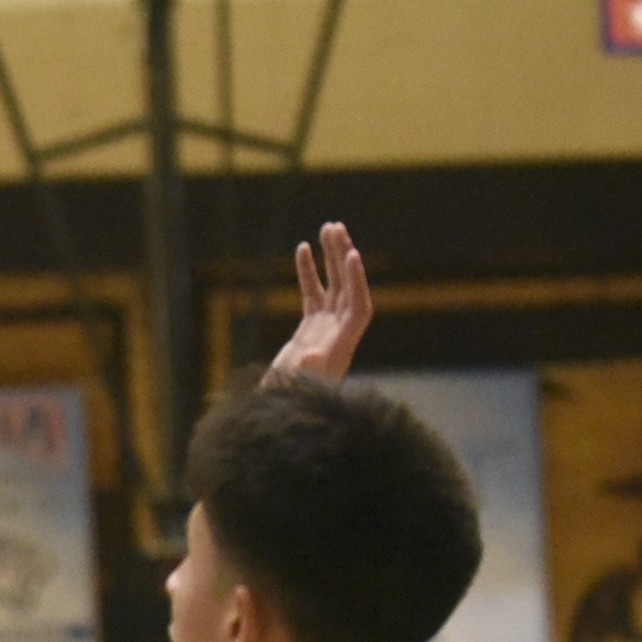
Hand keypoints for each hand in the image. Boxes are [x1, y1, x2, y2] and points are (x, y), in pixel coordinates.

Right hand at [266, 221, 372, 387]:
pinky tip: (302, 249)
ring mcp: (326, 329)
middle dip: (344, 258)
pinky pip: (314, 294)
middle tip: (336, 228)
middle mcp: (339, 333)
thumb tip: (311, 356)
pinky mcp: (311, 329)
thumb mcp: (296, 387)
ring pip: (334, 286)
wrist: (283, 413)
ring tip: (327, 228)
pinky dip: (309, 272)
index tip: (351, 256)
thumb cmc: (291, 403)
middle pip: (348, 289)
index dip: (357, 282)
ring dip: (331, 257)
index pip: (358, 307)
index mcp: (342, 345)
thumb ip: (306, 370)